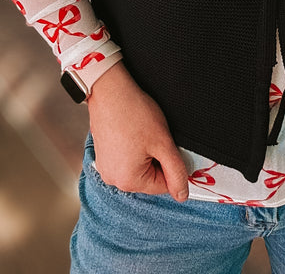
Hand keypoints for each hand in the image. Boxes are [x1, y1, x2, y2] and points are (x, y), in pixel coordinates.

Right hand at [86, 61, 188, 200]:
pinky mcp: (103, 155)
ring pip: (138, 167)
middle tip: (151, 135)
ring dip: (145, 152)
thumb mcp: (163, 143)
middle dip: (156, 157)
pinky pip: (125, 158)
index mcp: (128, 181)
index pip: (163, 185)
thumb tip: (182, 195)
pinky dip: (132, 147)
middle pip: (149, 177)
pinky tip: (131, 131)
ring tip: (140, 132)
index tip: (164, 143)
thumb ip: (176, 171)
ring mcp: (105, 167)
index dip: (170, 163)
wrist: (110, 90)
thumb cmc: (134, 113)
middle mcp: (113, 180)